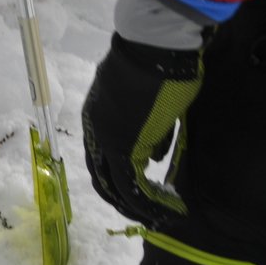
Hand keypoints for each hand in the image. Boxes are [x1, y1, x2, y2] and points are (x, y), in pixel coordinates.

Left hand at [81, 0, 210, 227]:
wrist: (152, 47)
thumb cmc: (154, 67)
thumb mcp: (146, 105)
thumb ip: (147, 134)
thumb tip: (152, 159)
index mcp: (96, 119)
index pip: (100, 161)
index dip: (118, 183)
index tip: (141, 198)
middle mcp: (94, 131)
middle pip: (103, 179)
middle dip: (126, 202)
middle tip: (152, 217)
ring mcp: (105, 138)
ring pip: (117, 186)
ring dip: (143, 207)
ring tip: (168, 216)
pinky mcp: (123, 143)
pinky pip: (133, 184)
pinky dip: (152, 201)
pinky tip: (171, 207)